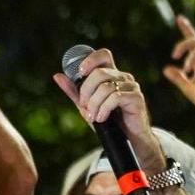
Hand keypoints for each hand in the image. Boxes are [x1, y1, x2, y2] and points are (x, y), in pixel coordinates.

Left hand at [52, 49, 159, 164]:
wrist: (128, 139)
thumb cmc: (108, 120)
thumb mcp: (86, 105)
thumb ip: (74, 91)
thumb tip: (57, 76)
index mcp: (111, 75)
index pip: (103, 55)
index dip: (90, 59)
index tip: (80, 72)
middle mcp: (122, 77)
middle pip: (99, 72)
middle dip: (86, 90)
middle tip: (84, 106)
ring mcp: (131, 86)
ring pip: (105, 87)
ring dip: (94, 104)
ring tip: (92, 116)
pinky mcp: (136, 98)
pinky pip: (115, 97)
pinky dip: (104, 108)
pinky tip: (101, 118)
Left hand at [162, 15, 194, 115]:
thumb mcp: (188, 89)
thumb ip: (178, 79)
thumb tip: (166, 68)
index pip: (193, 41)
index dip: (187, 28)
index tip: (179, 17)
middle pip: (194, 41)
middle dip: (182, 45)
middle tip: (174, 56)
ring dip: (191, 58)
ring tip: (186, 71)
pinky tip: (193, 79)